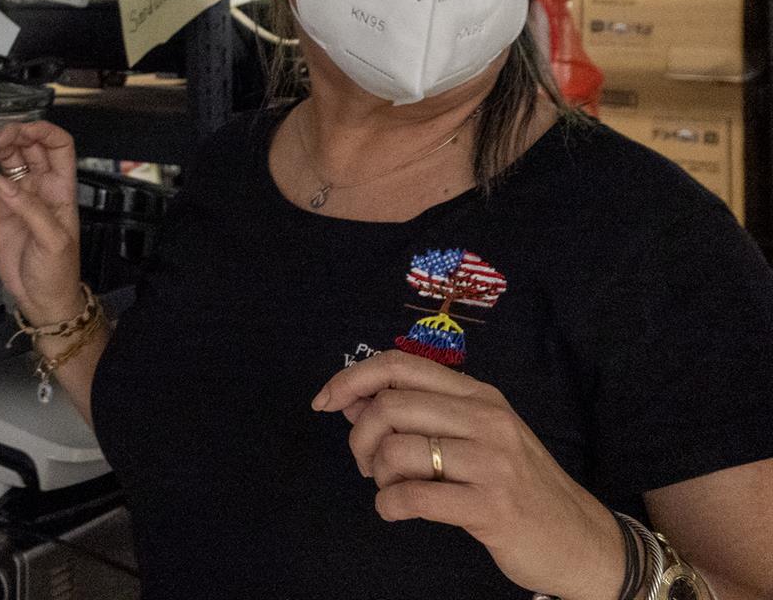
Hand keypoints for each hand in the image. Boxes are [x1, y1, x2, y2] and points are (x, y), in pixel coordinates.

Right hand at [0, 121, 83, 324]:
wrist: (41, 299)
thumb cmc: (58, 273)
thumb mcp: (52, 241)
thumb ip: (30, 209)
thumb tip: (4, 184)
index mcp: (61, 188)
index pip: (58, 146)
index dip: (42, 131)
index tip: (23, 129)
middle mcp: (40, 187)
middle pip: (27, 146)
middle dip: (10, 137)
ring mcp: (19, 196)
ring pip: (5, 161)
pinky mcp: (0, 210)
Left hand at [313, 351, 626, 599]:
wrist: (581, 541)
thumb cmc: (518, 487)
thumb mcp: (477, 438)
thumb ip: (421, 416)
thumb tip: (352, 401)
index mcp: (480, 395)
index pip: (399, 366)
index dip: (351, 378)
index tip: (325, 401)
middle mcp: (487, 419)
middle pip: (389, 407)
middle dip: (360, 438)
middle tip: (368, 465)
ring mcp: (493, 462)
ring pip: (397, 451)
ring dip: (377, 476)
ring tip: (391, 489)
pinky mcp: (492, 507)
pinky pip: (413, 497)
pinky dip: (388, 506)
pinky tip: (395, 511)